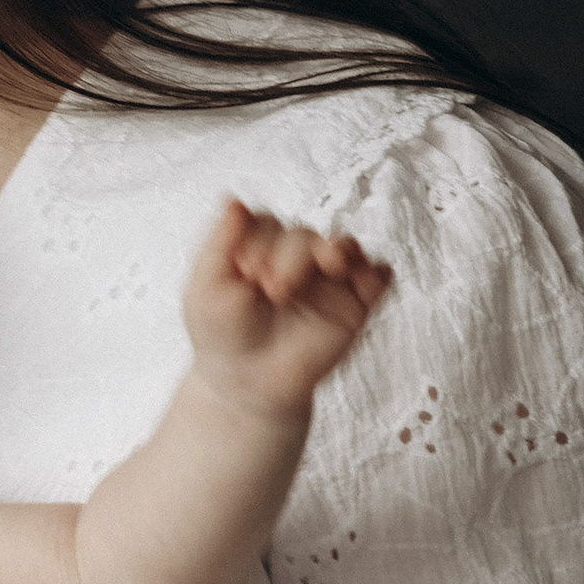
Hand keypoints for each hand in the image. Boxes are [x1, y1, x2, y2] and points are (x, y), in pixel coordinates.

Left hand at [184, 198, 392, 417]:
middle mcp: (296, 256)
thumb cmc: (223, 334)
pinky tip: (365, 282)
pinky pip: (378, 278)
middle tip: (272, 290)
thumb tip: (232, 199)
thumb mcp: (206, 288)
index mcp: (259, 245)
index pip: (266, 223)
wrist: (248, 384)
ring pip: (344, 247)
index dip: (258, 241)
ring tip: (330, 264)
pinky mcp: (354, 304)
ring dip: (339, 249)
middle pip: (304, 234)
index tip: (246, 272)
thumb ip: (219, 243)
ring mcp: (327, 278)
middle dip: (291, 256)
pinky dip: (376, 274)